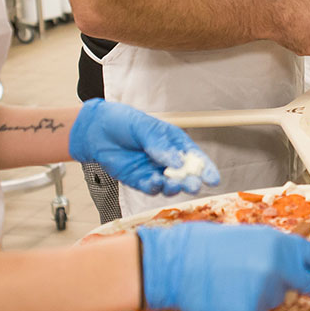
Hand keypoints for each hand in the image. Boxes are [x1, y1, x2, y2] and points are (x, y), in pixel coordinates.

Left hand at [69, 99, 218, 195]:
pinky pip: (151, 188)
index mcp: (174, 142)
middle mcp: (167, 159)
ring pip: (170, 184)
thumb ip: (159, 146)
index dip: (205, 168)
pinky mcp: (139, 181)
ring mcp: (154, 171)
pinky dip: (154, 188)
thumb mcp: (144, 128)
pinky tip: (154, 183)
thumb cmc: (122, 122)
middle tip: (193, 185)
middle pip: (185, 174)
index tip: (213, 178)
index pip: (194, 157)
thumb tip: (177, 162)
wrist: (95, 130)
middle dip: (191, 181)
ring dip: (174, 187)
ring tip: (173, 184)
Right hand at [137, 222, 309, 310]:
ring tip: (234, 281)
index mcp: (278, 243)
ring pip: (276, 299)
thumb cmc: (210, 247)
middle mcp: (278, 267)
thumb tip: (299, 267)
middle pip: (307, 283)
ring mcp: (265, 291)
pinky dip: (246, 308)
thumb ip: (278, 252)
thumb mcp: (251, 237)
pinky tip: (227, 295)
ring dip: (263, 294)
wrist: (177, 262)